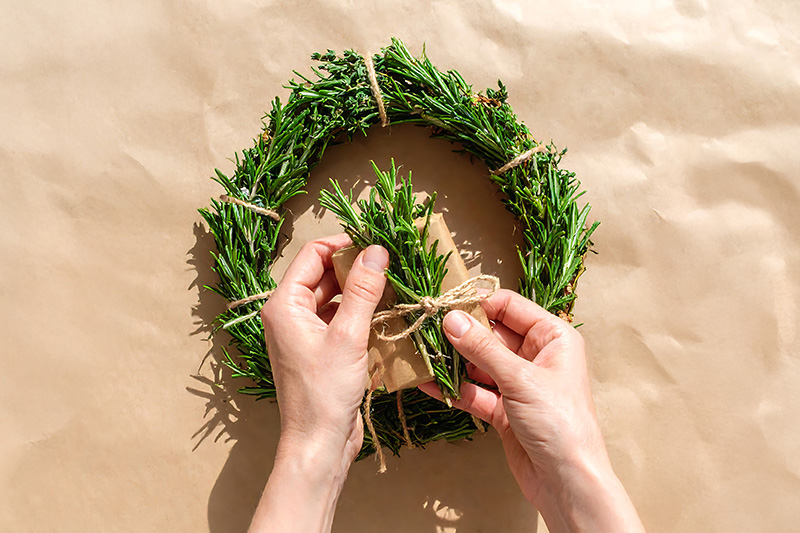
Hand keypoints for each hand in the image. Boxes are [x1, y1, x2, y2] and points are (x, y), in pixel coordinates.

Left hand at [249, 234, 388, 532]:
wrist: (318, 443)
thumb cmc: (324, 392)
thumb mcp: (348, 335)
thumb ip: (362, 290)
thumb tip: (376, 251)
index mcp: (284, 304)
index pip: (313, 255)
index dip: (344, 244)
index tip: (377, 243)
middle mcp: (290, 314)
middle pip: (324, 274)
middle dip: (356, 266)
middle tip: (392, 262)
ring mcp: (304, 332)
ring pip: (334, 297)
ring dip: (361, 290)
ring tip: (394, 284)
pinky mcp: (320, 349)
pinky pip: (339, 319)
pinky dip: (361, 313)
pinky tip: (386, 313)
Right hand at [420, 289, 643, 532]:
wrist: (568, 482)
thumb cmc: (559, 423)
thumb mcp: (520, 379)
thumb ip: (483, 348)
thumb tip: (451, 319)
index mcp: (552, 337)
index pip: (510, 307)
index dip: (479, 304)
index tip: (446, 307)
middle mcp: (536, 356)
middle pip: (491, 334)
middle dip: (461, 334)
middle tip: (427, 331)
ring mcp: (518, 384)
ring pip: (479, 364)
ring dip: (453, 362)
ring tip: (423, 355)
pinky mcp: (504, 410)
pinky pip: (474, 391)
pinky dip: (454, 388)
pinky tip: (429, 384)